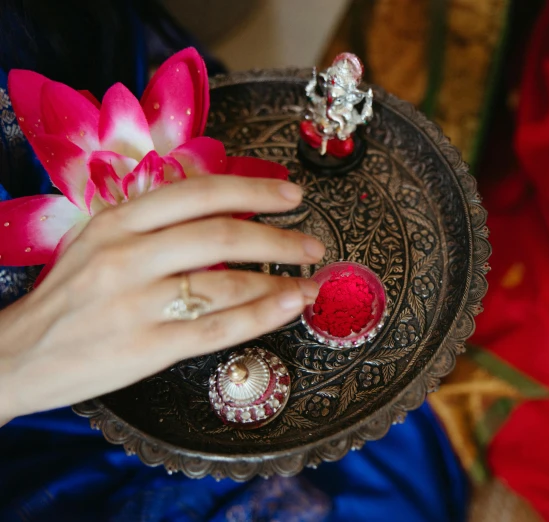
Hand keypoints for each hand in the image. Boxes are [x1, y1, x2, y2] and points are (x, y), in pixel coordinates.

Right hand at [0, 175, 323, 421]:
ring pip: (227, 283)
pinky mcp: (148, 348)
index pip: (199, 193)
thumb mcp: (97, 239)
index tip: (291, 195)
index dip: (254, 190)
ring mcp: (137, 304)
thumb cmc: (68, 296)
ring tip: (308, 282)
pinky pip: (220, 329)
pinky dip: (264, 314)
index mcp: (117, 221)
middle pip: (221, 235)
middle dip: (278, 238)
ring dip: (280, 280)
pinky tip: (290, 305)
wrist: (17, 356)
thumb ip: (152, 220)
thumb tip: (220, 202)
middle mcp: (127, 256)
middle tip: (312, 244)